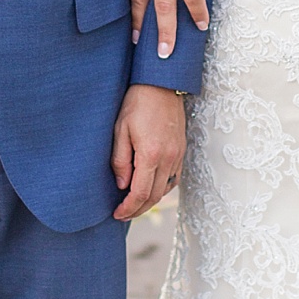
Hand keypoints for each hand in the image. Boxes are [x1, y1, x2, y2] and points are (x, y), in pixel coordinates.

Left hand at [111, 84, 185, 219]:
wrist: (161, 83)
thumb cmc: (137, 103)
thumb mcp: (120, 130)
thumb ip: (120, 160)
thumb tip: (122, 185)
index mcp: (151, 154)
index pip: (140, 193)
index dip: (128, 208)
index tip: (116, 213)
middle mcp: (168, 158)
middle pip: (154, 196)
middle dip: (138, 209)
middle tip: (123, 214)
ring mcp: (178, 155)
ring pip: (165, 189)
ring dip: (150, 201)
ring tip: (134, 204)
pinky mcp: (181, 150)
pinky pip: (173, 178)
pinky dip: (161, 188)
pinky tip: (150, 188)